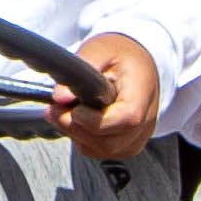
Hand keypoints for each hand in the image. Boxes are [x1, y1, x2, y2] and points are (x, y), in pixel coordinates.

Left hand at [55, 34, 165, 161]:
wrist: (136, 63)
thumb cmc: (119, 55)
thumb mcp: (99, 49)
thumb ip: (81, 69)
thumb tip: (60, 97)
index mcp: (142, 91)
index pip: (127, 118)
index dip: (97, 121)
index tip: (74, 109)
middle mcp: (147, 119)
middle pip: (112, 141)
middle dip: (77, 129)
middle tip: (54, 110)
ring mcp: (139, 135)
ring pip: (105, 150)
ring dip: (77, 135)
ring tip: (60, 113)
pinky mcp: (128, 143)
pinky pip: (102, 151)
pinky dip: (84, 140)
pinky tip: (74, 121)